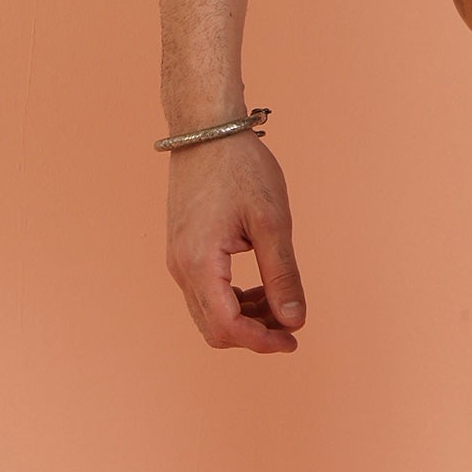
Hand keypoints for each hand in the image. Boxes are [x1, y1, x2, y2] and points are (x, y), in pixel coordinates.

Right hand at [165, 134, 307, 353]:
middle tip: (292, 324)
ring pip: (208, 313)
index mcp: (200, 263)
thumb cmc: (241, 168)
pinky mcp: (181, 250)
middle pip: (214, 328)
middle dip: (254, 334)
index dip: (262, 341)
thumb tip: (295, 321)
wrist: (206, 130)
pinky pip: (204, 293)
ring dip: (245, 318)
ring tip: (280, 302)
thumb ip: (282, 275)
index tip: (293, 339)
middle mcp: (180, 268)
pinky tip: (260, 287)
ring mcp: (177, 260)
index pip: (227, 327)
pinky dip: (232, 300)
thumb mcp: (272, 221)